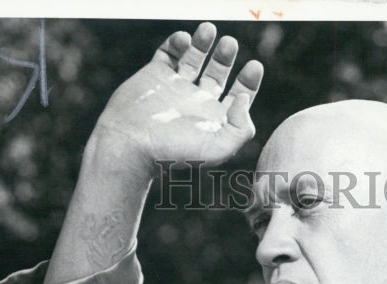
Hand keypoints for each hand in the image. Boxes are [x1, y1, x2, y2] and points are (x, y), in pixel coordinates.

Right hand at [95, 21, 263, 168]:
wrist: (131, 144)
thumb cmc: (174, 151)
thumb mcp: (219, 148)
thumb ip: (241, 127)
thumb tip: (245, 99)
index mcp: (213, 122)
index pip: (237, 98)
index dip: (248, 82)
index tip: (254, 66)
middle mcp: (195, 104)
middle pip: (217, 75)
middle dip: (225, 57)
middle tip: (230, 43)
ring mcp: (174, 89)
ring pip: (193, 60)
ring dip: (203, 43)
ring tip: (209, 29)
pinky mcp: (154, 76)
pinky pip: (168, 53)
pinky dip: (177, 42)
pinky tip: (184, 40)